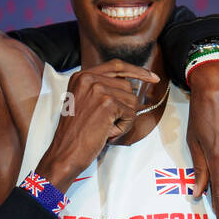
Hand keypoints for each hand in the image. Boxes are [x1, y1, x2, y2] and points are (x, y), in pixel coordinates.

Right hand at [36, 61, 159, 191]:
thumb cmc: (75, 134)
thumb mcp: (83, 102)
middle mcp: (88, 78)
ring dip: (124, 119)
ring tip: (105, 128)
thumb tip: (129, 87)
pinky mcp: (107, 103)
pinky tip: (108, 133)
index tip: (152, 77)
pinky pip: (131, 113)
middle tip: (108, 124)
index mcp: (81, 76)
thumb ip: (101, 89)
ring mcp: (98, 89)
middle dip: (125, 107)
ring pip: (131, 100)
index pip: (116, 66)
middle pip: (127, 85)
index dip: (137, 71)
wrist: (65, 152)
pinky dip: (124, 127)